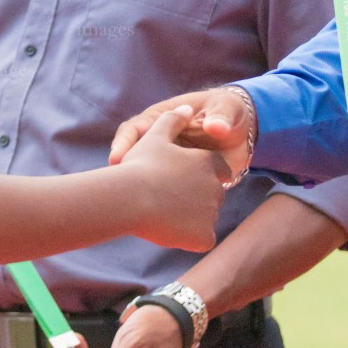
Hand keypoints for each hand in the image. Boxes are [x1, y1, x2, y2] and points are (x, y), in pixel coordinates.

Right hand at [115, 107, 227, 251]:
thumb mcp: (156, 133)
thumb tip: (186, 108)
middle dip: (196, 197)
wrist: (129, 197)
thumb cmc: (141, 163)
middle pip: (213, 195)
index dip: (199, 173)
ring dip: (192, 217)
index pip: (218, 169)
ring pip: (207, 218)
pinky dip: (191, 237)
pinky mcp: (204, 237)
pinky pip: (203, 238)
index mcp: (208, 162)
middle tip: (169, 198)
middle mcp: (215, 187)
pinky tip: (171, 230)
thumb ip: (174, 119)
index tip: (181, 177)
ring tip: (165, 214)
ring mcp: (211, 214)